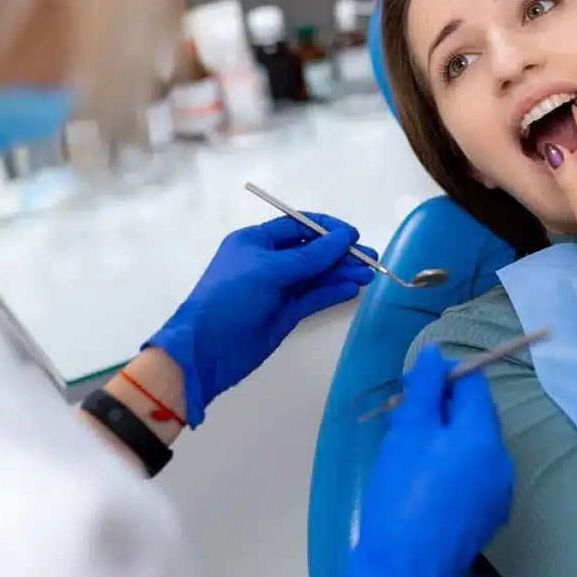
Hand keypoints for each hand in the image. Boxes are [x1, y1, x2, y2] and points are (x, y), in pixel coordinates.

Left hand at [144, 214, 375, 426]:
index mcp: (255, 241)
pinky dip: (333, 292)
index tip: (352, 235)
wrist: (206, 351)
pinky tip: (352, 289)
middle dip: (340, 253)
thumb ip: (311, 256)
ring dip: (341, 273)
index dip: (326, 229)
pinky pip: (314, 297)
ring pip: (316, 275)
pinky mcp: (285, 313)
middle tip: (370, 258)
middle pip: (311, 251)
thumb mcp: (269, 270)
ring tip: (368, 275)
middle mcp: (267, 261)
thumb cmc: (230, 298)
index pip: (297, 226)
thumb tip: (344, 237)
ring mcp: (277, 289)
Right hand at [346, 346, 513, 576]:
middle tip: (405, 420)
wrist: (404, 568)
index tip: (413, 388)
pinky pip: (475, 475)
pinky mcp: (489, 514)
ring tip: (410, 451)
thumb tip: (435, 352)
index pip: (474, 383)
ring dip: (447, 438)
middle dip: (443, 409)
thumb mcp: (407, 433)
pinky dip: (454, 467)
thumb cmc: (400, 494)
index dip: (443, 377)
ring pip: (474, 445)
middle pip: (476, 414)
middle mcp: (502, 459)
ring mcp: (499, 490)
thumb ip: (424, 388)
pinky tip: (424, 481)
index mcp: (484, 434)